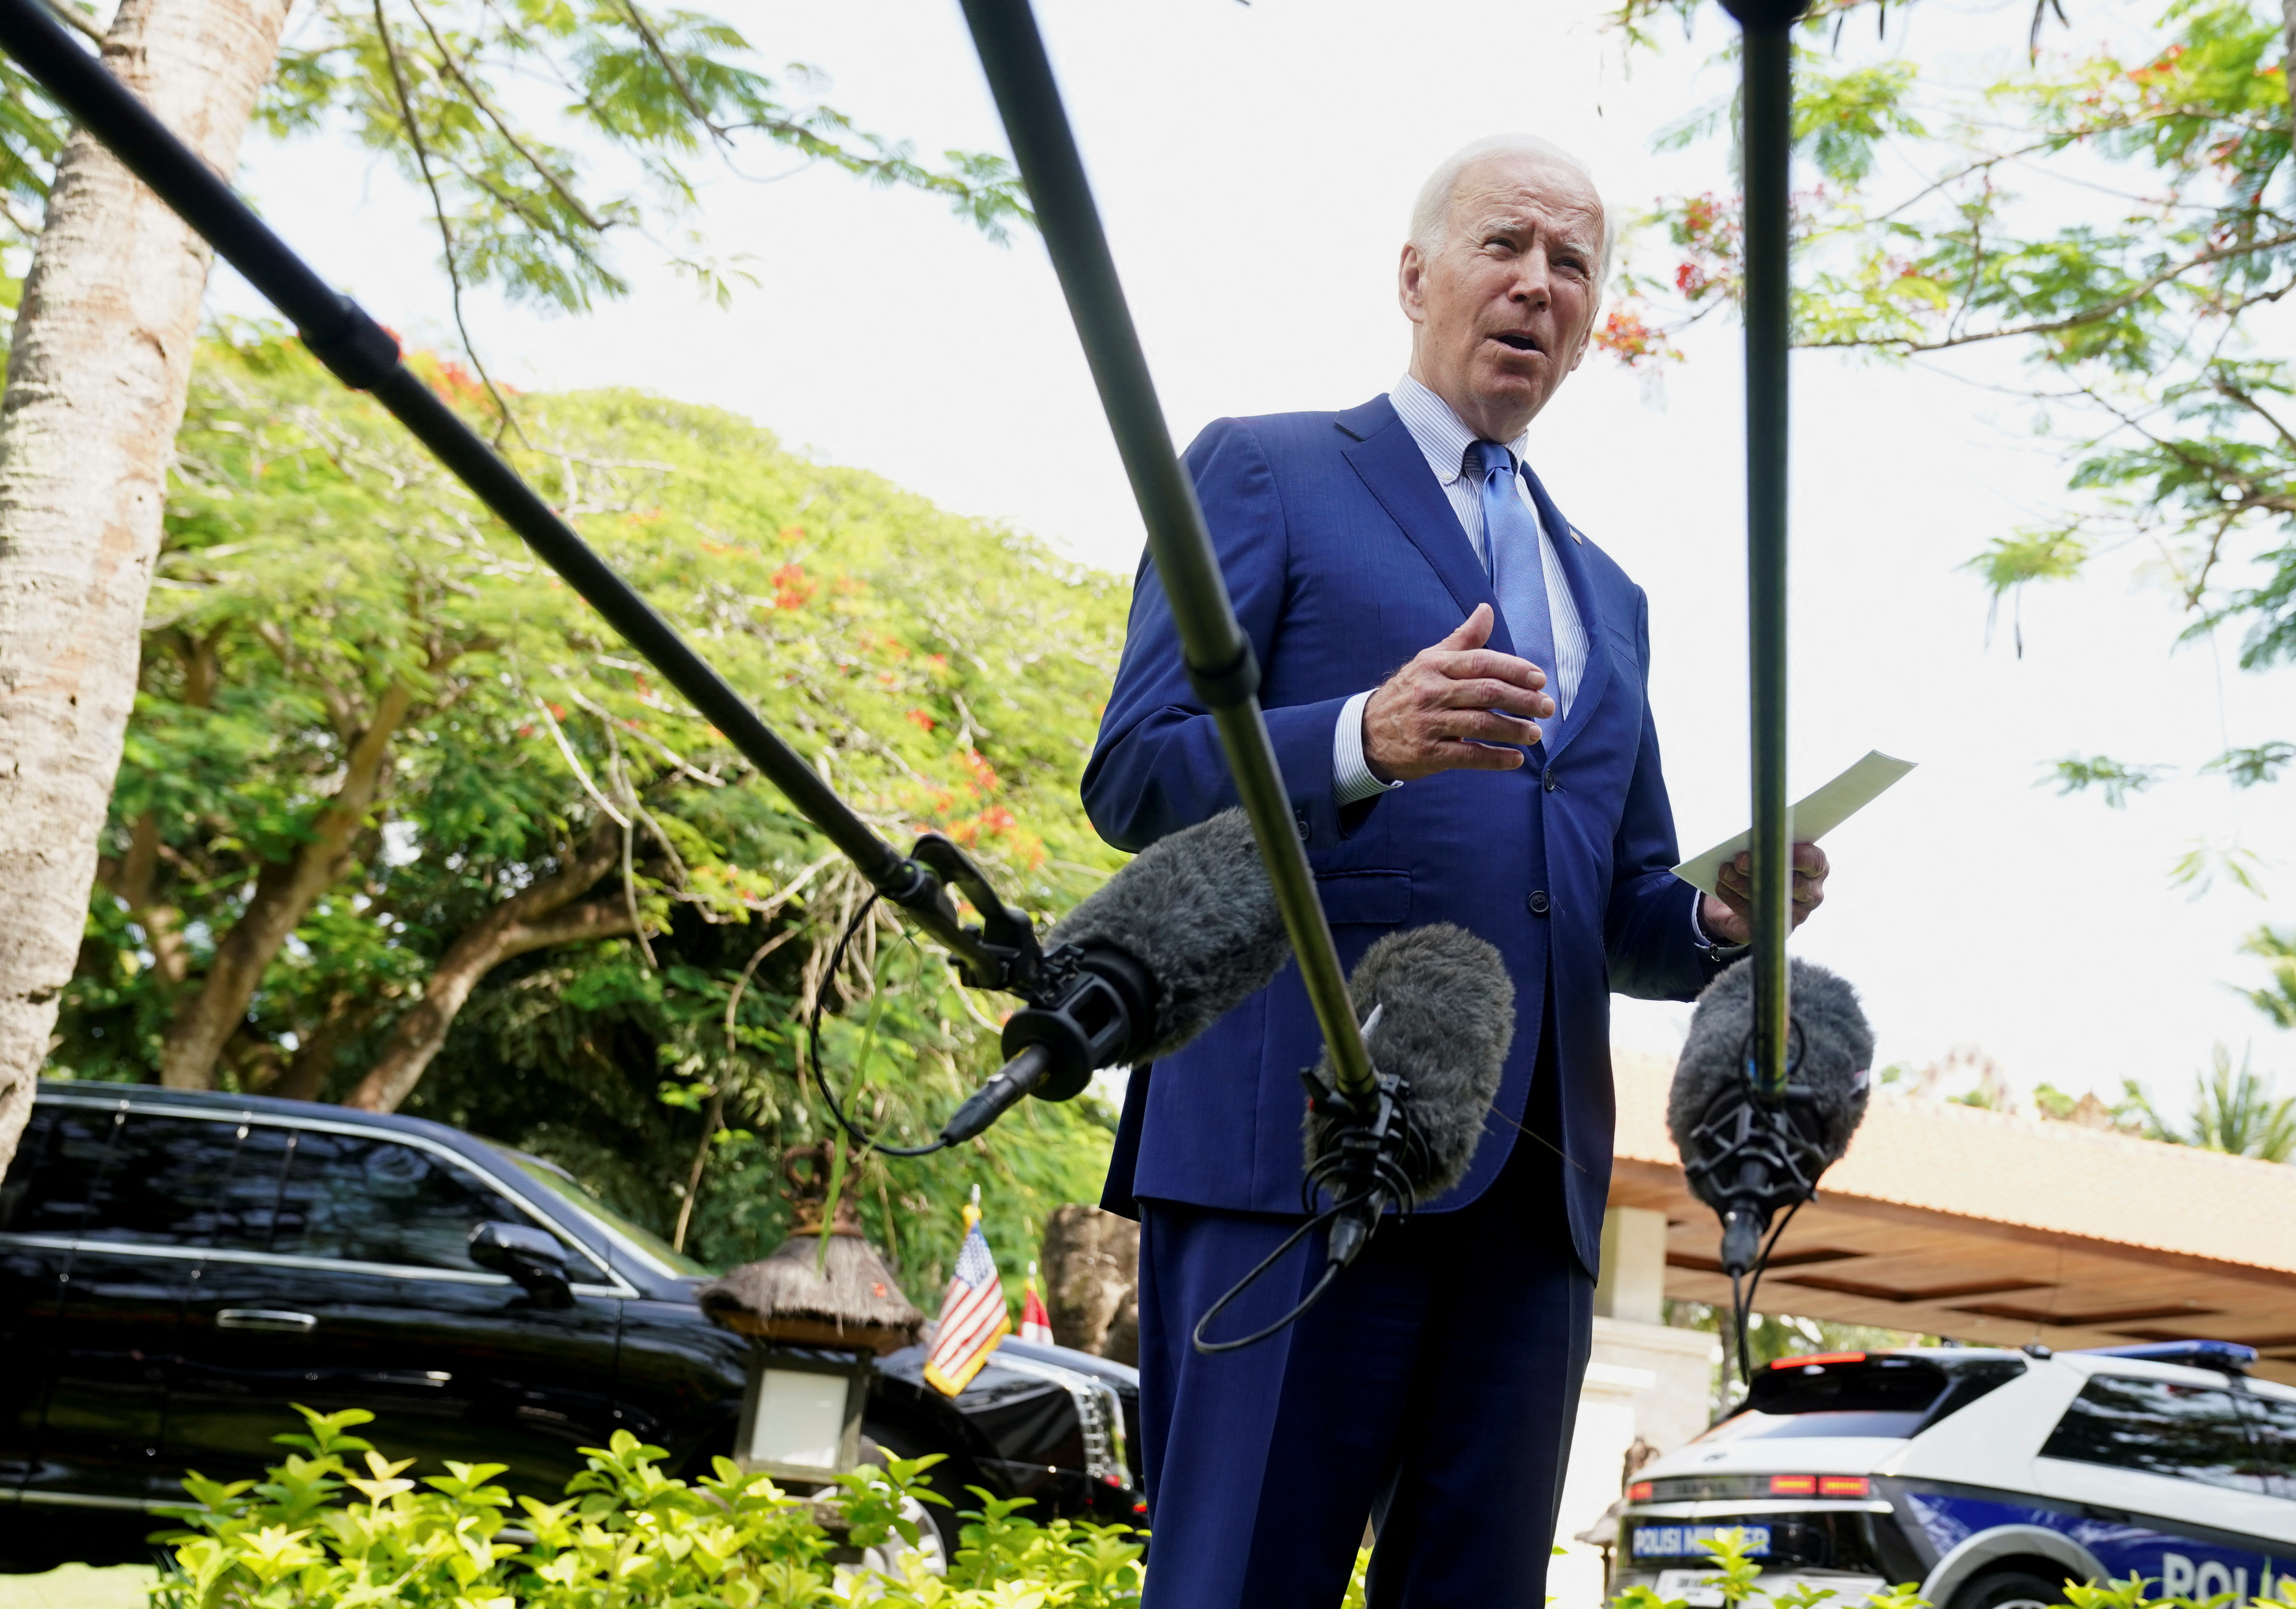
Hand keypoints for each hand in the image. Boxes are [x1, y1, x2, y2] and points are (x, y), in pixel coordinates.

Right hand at [1361, 604, 1553, 781]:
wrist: (1367, 732)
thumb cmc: (1409, 693)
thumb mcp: (1430, 660)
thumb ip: (1463, 639)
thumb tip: (1486, 610)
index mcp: (1435, 665)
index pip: (1482, 662)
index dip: (1515, 669)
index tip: (1540, 679)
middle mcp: (1432, 692)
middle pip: (1487, 693)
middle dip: (1523, 700)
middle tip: (1547, 707)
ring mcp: (1429, 724)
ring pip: (1481, 725)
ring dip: (1514, 730)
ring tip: (1536, 733)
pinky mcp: (1428, 753)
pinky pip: (1468, 756)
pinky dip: (1495, 758)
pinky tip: (1516, 759)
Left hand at [1698, 842, 1828, 946]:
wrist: (1750, 895)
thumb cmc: (1765, 863)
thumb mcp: (1769, 850)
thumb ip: (1767, 845)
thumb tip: (1749, 843)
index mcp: (1816, 870)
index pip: (1814, 862)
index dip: (1798, 855)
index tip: (1776, 845)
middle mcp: (1811, 894)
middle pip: (1793, 884)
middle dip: (1763, 869)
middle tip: (1739, 860)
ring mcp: (1797, 915)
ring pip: (1772, 901)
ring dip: (1743, 884)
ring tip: (1724, 871)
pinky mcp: (1775, 931)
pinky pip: (1755, 916)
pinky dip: (1734, 900)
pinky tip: (1722, 887)